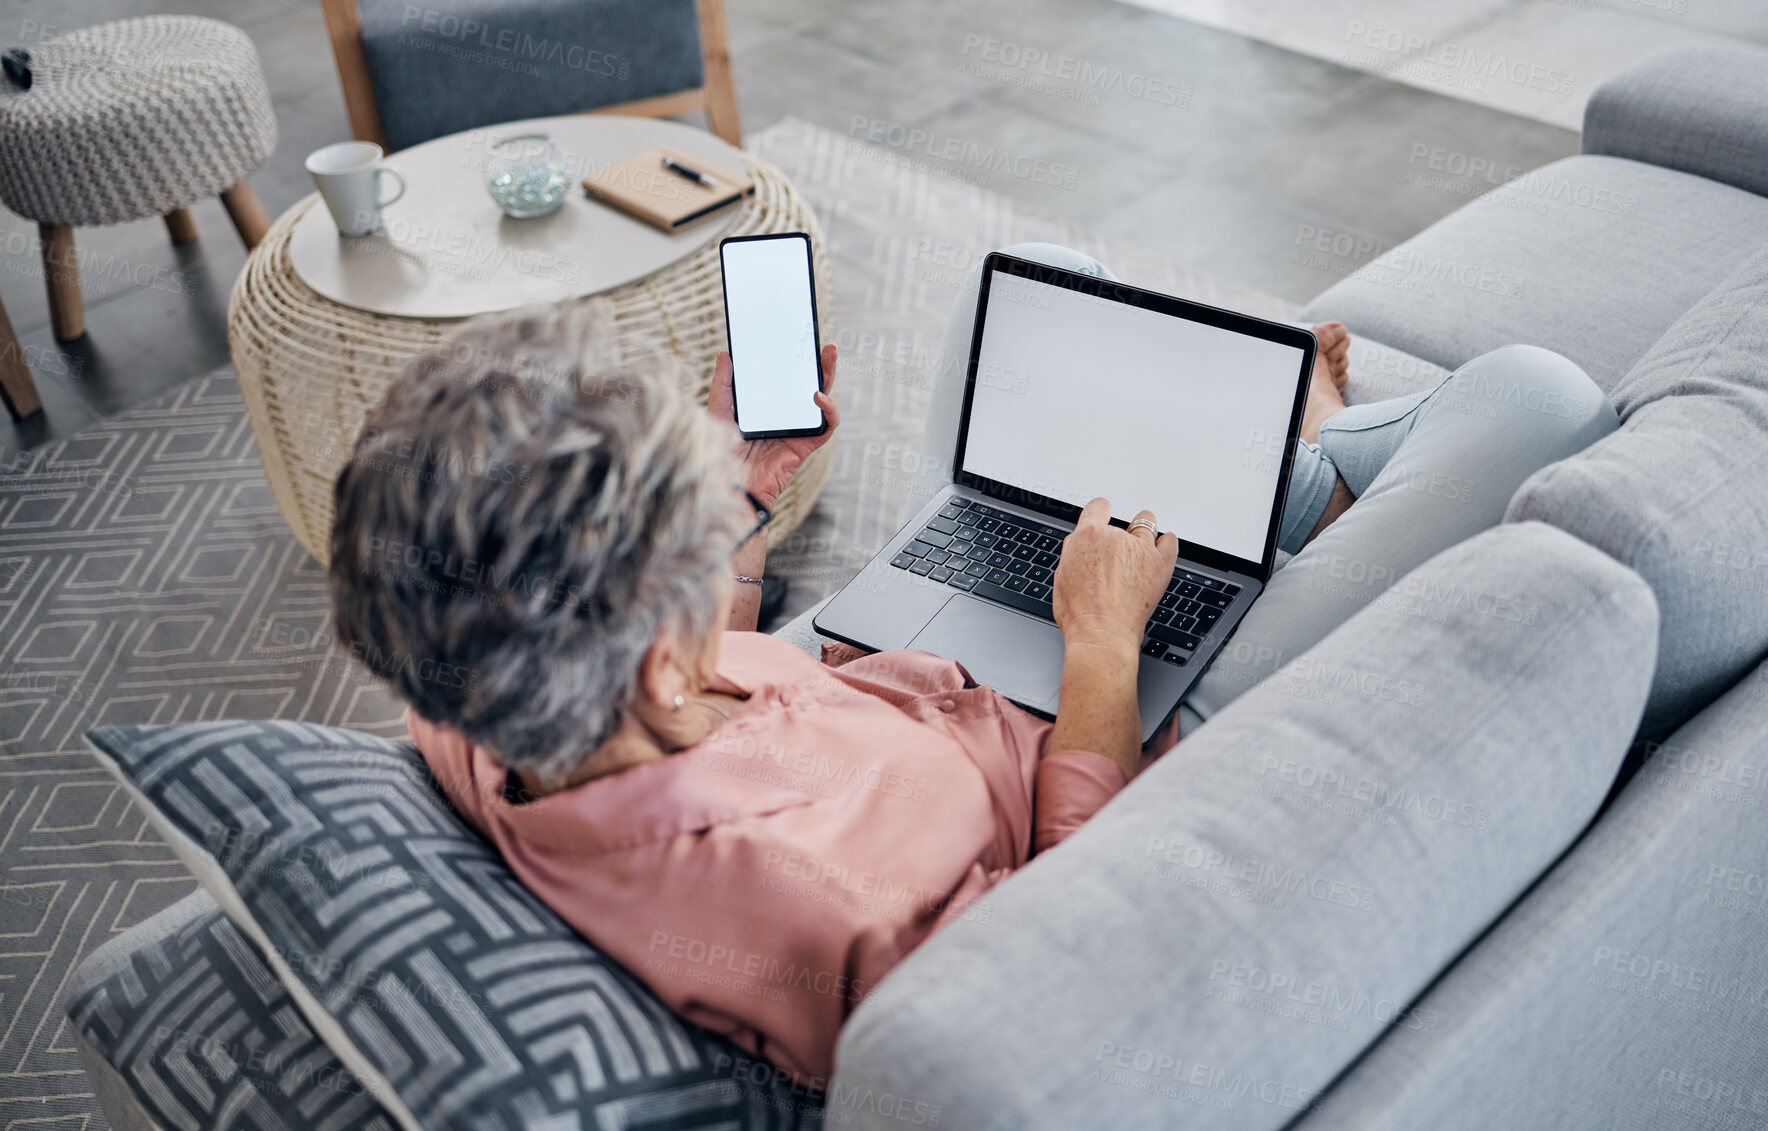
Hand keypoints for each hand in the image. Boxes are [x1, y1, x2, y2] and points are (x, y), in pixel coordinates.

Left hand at [707, 345, 839, 507]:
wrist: (725, 485)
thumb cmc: (718, 454)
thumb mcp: (718, 410)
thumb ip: (723, 383)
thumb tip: (725, 353)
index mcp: (766, 408)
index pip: (786, 380)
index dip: (796, 361)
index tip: (799, 339)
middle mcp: (785, 417)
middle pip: (809, 386)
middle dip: (821, 364)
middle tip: (824, 344)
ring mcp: (797, 430)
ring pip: (823, 401)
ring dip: (830, 378)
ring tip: (828, 358)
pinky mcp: (805, 445)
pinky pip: (827, 426)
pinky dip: (829, 410)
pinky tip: (819, 396)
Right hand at [1052, 499, 1177, 653]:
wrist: (1102, 632)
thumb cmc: (1080, 612)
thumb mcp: (1063, 576)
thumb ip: (1075, 554)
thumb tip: (1080, 546)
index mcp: (1087, 535)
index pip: (1098, 507)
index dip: (1100, 513)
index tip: (1103, 518)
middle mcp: (1114, 536)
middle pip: (1121, 521)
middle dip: (1119, 534)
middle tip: (1118, 552)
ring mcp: (1140, 548)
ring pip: (1147, 523)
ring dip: (1144, 530)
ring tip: (1141, 543)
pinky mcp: (1159, 562)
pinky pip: (1169, 540)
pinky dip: (1166, 542)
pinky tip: (1162, 546)